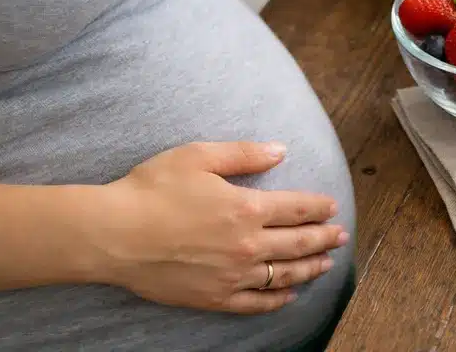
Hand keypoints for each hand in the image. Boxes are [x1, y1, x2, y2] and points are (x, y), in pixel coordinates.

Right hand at [102, 141, 348, 314]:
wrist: (113, 234)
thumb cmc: (153, 188)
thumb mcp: (201, 156)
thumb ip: (245, 154)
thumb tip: (281, 151)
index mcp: (246, 207)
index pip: (296, 208)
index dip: (318, 207)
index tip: (333, 206)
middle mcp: (246, 244)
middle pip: (297, 242)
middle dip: (324, 238)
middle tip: (341, 236)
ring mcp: (230, 275)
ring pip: (282, 274)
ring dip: (309, 268)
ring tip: (325, 263)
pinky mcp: (211, 298)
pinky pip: (254, 303)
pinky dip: (276, 300)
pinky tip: (288, 296)